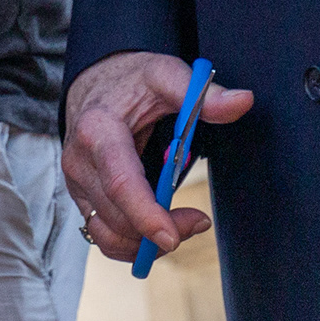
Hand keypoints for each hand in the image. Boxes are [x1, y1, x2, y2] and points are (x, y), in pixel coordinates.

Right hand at [62, 49, 249, 264]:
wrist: (95, 85)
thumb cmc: (131, 81)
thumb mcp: (166, 76)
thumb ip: (202, 94)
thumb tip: (242, 102)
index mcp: (98, 130)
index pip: (120, 183)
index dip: (146, 216)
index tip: (174, 237)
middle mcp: (80, 162)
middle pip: (118, 217)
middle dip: (161, 230)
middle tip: (200, 220)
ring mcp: (77, 183)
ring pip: (108, 235)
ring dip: (147, 244)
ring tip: (182, 227)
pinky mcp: (82, 198)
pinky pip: (102, 235)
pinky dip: (132, 244)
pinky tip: (158, 231)